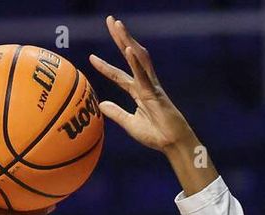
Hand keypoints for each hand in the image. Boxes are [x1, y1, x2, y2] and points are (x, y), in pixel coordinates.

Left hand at [89, 16, 196, 154]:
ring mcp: (151, 86)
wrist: (173, 144)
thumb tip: (101, 104)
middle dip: (120, 38)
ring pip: (138, 58)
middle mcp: (145, 84)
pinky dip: (136, 63)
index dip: (105, 66)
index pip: (118, 75)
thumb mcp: (130, 124)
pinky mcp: (156, 93)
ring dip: (128, 41)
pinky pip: (144, 75)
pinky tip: (129, 50)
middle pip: (130, 56)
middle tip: (110, 20)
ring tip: (118, 26)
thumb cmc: (156, 135)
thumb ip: (116, 113)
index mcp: (138, 92)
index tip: (91, 57)